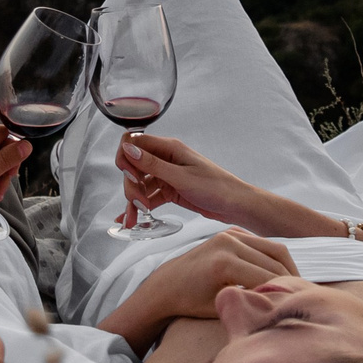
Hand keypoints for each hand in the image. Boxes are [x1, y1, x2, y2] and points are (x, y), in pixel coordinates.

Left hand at [97, 228, 296, 354]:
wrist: (167, 285)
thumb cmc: (191, 303)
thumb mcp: (222, 308)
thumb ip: (251, 303)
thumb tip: (282, 303)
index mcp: (224, 262)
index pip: (269, 279)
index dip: (285, 294)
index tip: (297, 307)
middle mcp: (228, 242)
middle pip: (275, 262)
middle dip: (291, 280)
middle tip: (304, 298)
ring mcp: (229, 233)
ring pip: (274, 249)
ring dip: (288, 268)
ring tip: (295, 287)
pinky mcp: (231, 231)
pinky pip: (263, 243)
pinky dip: (274, 258)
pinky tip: (280, 275)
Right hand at [118, 134, 325, 234]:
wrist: (237, 206)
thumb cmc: (216, 187)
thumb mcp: (181, 177)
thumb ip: (153, 165)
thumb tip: (128, 149)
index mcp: (169, 147)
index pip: (135, 142)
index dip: (125, 157)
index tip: (129, 175)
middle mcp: (166, 158)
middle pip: (134, 166)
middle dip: (131, 185)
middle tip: (138, 204)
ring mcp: (168, 175)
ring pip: (140, 183)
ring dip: (134, 200)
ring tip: (133, 220)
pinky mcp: (171, 190)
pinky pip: (149, 196)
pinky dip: (140, 207)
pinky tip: (131, 220)